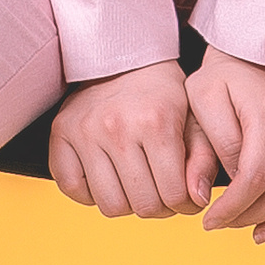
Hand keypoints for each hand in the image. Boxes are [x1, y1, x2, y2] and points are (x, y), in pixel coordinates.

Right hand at [48, 63, 220, 219]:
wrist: (124, 58)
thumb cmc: (163, 94)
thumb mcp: (195, 119)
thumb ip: (204, 159)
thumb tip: (198, 200)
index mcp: (156, 122)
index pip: (173, 195)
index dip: (185, 205)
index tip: (185, 198)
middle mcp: (117, 127)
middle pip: (143, 205)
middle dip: (159, 207)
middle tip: (162, 192)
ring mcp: (85, 130)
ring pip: (109, 204)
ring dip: (127, 204)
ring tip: (136, 186)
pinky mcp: (61, 133)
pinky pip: (71, 188)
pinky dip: (90, 194)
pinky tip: (108, 179)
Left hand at [186, 48, 264, 242]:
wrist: (254, 44)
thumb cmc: (224, 74)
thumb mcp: (203, 100)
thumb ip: (210, 146)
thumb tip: (211, 194)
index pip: (253, 182)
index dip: (231, 211)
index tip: (210, 223)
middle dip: (254, 218)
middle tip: (230, 224)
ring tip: (264, 230)